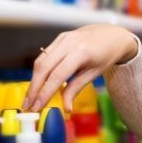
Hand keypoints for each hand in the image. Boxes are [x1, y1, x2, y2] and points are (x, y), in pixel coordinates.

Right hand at [24, 24, 138, 111]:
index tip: (37, 106)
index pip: (57, 76)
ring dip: (33, 80)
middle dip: (33, 88)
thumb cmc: (107, 55)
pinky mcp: (59, 38)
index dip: (44, 92)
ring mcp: (62, 38)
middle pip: (43, 68)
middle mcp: (69, 43)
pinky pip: (45, 55)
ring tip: (30, 98)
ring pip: (40, 61)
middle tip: (28, 105)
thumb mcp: (94, 73)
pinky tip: (38, 83)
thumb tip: (66, 107)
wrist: (113, 35)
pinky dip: (39, 70)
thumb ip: (77, 88)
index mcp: (81, 53)